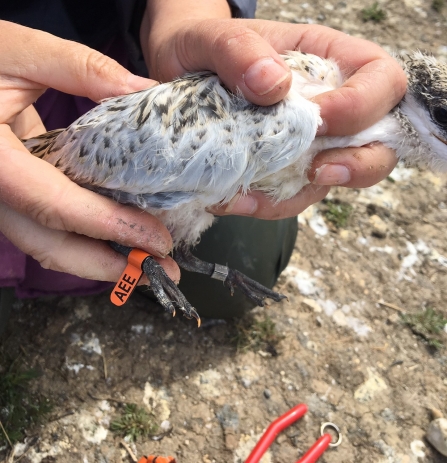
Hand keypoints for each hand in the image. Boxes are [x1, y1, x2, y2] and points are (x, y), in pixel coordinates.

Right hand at [0, 21, 179, 283]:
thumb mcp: (16, 51)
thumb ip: (80, 69)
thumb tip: (145, 92)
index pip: (56, 205)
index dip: (110, 226)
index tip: (157, 240)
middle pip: (50, 246)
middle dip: (109, 267)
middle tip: (161, 272)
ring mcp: (0, 198)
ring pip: (48, 245)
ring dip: (100, 260)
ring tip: (147, 264)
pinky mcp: (12, 195)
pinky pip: (49, 227)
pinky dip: (87, 238)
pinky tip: (120, 237)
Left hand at [141, 6, 405, 218]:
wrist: (176, 74)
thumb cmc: (203, 48)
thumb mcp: (213, 37)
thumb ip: (240, 50)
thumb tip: (272, 84)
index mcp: (329, 60)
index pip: (381, 81)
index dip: (361, 106)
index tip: (317, 119)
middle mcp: (328, 107)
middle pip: (378, 143)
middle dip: (358, 165)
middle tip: (317, 172)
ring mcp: (308, 144)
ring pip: (332, 180)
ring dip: (298, 194)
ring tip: (250, 195)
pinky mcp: (283, 170)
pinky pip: (290, 196)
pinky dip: (266, 204)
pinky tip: (233, 198)